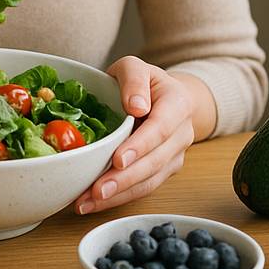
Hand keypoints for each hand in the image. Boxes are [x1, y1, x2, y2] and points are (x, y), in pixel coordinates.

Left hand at [73, 56, 195, 215]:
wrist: (161, 96)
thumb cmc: (142, 81)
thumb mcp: (134, 66)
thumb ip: (134, 79)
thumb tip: (136, 106)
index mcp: (178, 104)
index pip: (161, 128)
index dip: (140, 146)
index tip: (118, 160)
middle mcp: (181, 134)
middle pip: (155, 161)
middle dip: (125, 179)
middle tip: (97, 190)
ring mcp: (174, 156)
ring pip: (149, 181)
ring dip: (118, 195)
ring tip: (87, 202)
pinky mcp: (162, 172)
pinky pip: (142, 188)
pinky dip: (118, 197)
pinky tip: (92, 202)